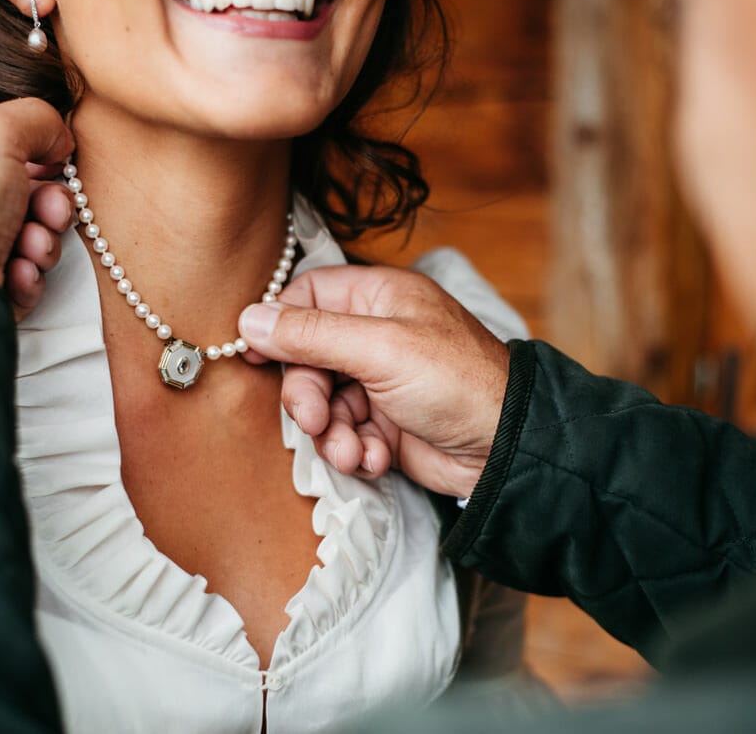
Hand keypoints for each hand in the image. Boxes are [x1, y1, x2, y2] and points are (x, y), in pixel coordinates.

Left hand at [0, 98, 76, 319]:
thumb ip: (36, 118)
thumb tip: (58, 138)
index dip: (32, 154)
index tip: (54, 164)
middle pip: (19, 193)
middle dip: (48, 205)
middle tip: (52, 213)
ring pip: (26, 236)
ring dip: (42, 241)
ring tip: (30, 248)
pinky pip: (20, 274)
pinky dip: (28, 274)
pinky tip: (17, 272)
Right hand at [238, 266, 509, 499]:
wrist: (506, 449)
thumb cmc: (456, 382)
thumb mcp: (380, 348)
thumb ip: (310, 335)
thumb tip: (249, 319)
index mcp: (379, 297)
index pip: (308, 296)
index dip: (279, 324)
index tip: (254, 354)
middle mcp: (377, 334)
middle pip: (308, 357)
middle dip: (307, 395)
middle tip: (314, 420)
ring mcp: (380, 380)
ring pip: (324, 402)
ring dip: (331, 433)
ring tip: (354, 452)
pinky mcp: (386, 423)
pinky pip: (347, 432)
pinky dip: (356, 449)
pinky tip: (377, 459)